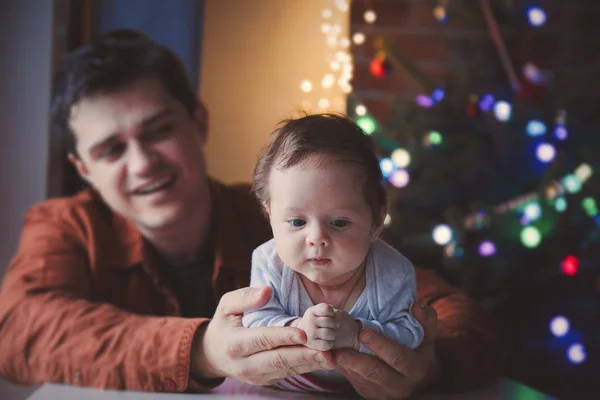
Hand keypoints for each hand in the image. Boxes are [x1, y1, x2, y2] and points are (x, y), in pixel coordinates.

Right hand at [191, 287, 334, 384]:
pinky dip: (305, 367)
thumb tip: (266, 291)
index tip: (304, 334)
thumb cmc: (224, 325)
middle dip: (304, 356)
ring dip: (310, 364)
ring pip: (287, 370)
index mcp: (235, 344)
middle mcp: (245, 365)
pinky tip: (320, 360)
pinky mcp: (266, 381)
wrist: (213, 355)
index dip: (284, 337)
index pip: (263, 339)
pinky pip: (288, 374)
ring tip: (330, 357)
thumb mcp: (226, 306)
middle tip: (326, 352)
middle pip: (279, 360)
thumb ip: (245, 297)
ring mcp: (256, 376)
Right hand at [295, 303, 336, 350]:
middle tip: (333, 326)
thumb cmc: (320, 321)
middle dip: (334, 324)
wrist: (306, 333)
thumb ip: (329, 310)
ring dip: (332, 334)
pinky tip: (327, 341)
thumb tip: (336, 314)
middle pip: (329, 321)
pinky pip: (326, 344)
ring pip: (328, 333)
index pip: (327, 309)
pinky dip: (330, 344)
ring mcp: (309, 333)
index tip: (331, 315)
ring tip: (331, 334)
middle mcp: (309, 320)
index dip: (332, 312)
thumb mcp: (322, 312)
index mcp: (312, 311)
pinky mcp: (311, 344)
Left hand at [334, 303, 438, 399]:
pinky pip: (355, 382)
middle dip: (357, 360)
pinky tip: (335, 357)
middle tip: (340, 348)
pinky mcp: (371, 395)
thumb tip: (416, 306)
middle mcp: (401, 386)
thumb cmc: (418, 351)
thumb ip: (425, 320)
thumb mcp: (426, 336)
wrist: (416, 379)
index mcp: (416, 369)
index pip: (398, 358)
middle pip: (376, 373)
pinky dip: (344, 369)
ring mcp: (385, 393)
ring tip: (333, 352)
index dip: (381, 345)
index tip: (364, 332)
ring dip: (346, 366)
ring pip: (362, 379)